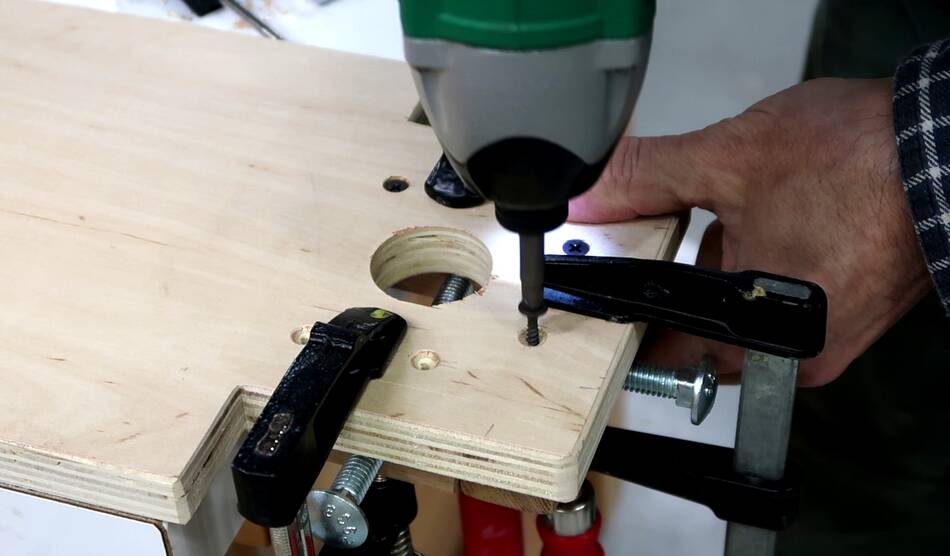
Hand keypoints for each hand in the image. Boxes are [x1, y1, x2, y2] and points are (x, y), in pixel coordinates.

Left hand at [571, 78, 929, 385]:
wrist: (944, 145)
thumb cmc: (861, 161)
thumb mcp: (730, 160)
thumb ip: (646, 179)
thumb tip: (592, 194)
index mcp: (764, 339)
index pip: (667, 351)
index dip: (630, 316)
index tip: (615, 289)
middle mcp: (800, 355)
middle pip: (705, 329)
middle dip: (682, 278)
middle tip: (686, 228)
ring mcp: (828, 338)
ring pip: (744, 309)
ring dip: (726, 265)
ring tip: (750, 211)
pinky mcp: (849, 313)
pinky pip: (781, 297)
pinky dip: (764, 262)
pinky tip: (775, 218)